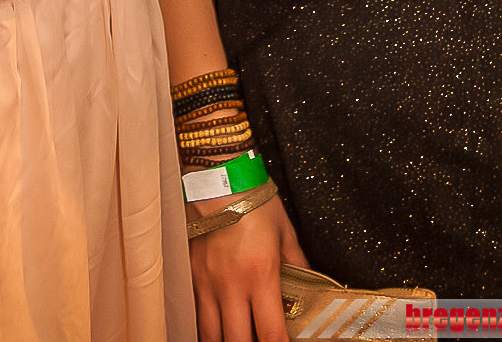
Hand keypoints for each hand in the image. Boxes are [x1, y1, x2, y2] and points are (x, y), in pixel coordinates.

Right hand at [190, 194, 307, 341]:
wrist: (218, 176)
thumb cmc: (254, 199)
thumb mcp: (285, 232)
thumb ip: (298, 265)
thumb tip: (310, 287)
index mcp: (261, 275)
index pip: (271, 334)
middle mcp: (231, 285)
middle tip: (260, 340)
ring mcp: (207, 282)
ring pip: (210, 336)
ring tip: (238, 337)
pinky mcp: (191, 275)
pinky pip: (196, 315)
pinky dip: (207, 328)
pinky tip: (218, 328)